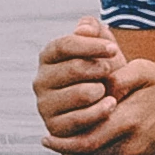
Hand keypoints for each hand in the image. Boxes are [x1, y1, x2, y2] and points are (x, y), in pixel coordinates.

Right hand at [32, 19, 126, 138]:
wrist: (110, 103)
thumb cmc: (103, 70)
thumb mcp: (101, 46)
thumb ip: (93, 31)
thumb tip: (85, 27)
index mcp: (48, 56)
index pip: (65, 45)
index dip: (91, 45)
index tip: (113, 49)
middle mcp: (41, 80)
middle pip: (73, 68)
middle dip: (99, 68)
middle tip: (110, 71)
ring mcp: (45, 105)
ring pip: (79, 94)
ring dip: (100, 90)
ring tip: (108, 90)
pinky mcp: (54, 127)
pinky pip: (79, 119)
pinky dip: (99, 112)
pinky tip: (111, 105)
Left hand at [42, 62, 154, 154]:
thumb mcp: (142, 70)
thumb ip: (114, 77)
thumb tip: (90, 87)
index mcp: (129, 120)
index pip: (85, 140)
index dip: (62, 141)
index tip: (46, 135)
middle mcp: (131, 144)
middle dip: (64, 150)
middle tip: (48, 140)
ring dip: (77, 154)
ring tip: (64, 141)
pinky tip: (87, 142)